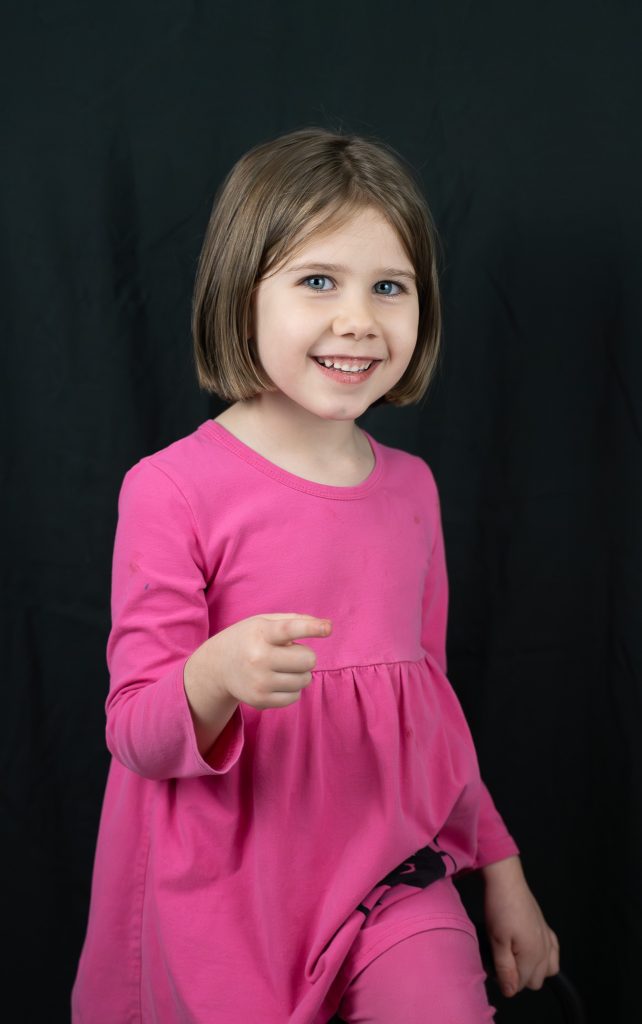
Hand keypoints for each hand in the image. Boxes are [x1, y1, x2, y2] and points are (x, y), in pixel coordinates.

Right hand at [204, 613, 331, 709]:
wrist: (217, 666)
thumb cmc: (249, 638)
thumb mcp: (265, 621)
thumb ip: (295, 620)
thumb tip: (327, 626)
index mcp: (260, 633)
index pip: (288, 629)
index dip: (310, 628)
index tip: (328, 628)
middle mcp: (258, 658)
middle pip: (307, 660)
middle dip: (306, 656)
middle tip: (290, 653)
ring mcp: (259, 682)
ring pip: (305, 680)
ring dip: (300, 673)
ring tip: (281, 667)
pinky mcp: (260, 700)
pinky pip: (295, 697)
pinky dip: (292, 688)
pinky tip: (276, 680)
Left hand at [481, 856, 559, 997]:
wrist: (507, 881)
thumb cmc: (499, 908)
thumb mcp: (497, 940)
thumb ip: (505, 968)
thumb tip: (510, 992)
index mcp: (533, 955)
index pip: (521, 984)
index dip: (505, 980)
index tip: (494, 966)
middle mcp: (545, 951)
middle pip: (535, 981)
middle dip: (519, 976)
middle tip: (502, 960)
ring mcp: (548, 939)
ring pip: (548, 971)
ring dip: (533, 969)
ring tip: (515, 957)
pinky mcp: (547, 929)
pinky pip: (554, 953)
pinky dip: (545, 957)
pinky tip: (531, 949)